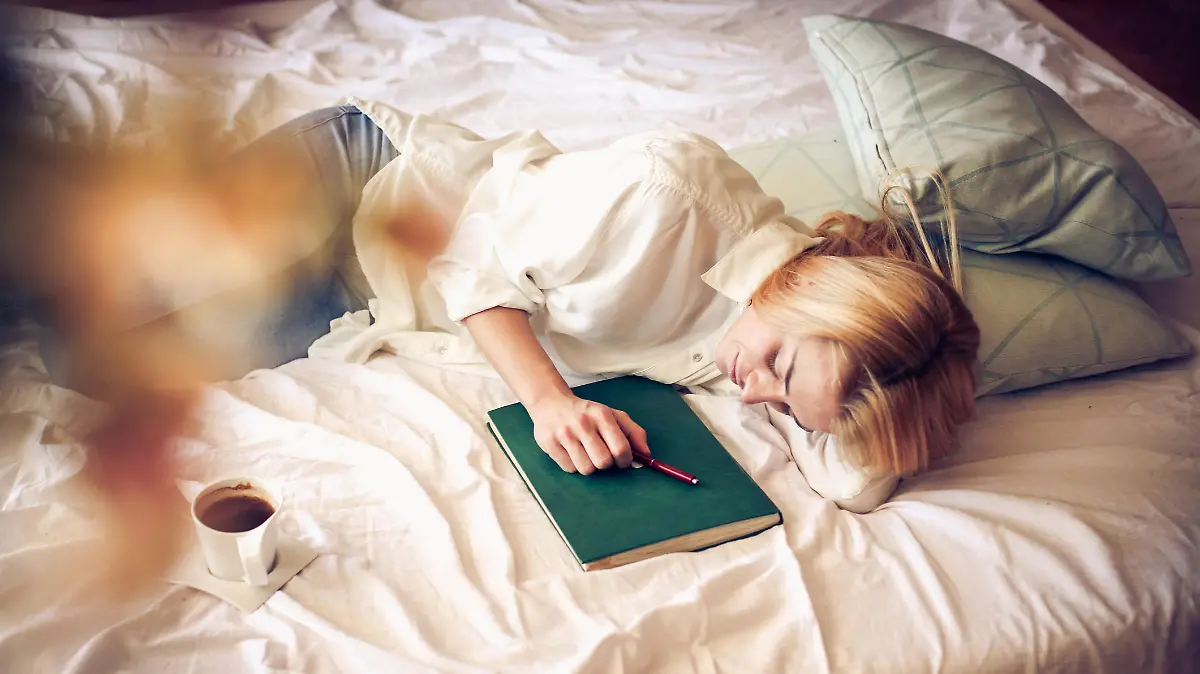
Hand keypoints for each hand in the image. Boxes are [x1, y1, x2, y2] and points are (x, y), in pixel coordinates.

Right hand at [527, 393, 649, 474]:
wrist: (551, 403)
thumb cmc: (587, 413)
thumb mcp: (612, 415)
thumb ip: (634, 432)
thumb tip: (647, 454)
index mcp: (602, 415)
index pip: (621, 448)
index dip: (625, 460)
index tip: (622, 460)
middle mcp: (583, 424)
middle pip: (603, 462)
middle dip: (606, 464)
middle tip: (602, 456)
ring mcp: (565, 434)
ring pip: (586, 469)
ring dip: (590, 466)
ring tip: (586, 454)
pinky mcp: (549, 444)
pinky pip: (570, 469)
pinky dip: (574, 466)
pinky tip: (572, 453)